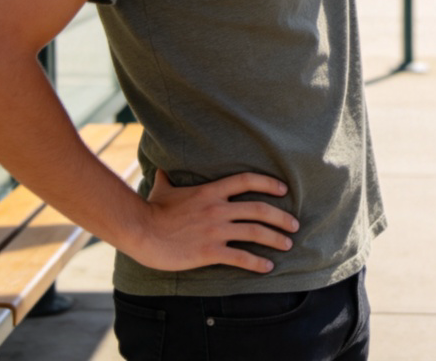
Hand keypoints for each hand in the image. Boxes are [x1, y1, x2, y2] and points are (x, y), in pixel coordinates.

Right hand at [127, 170, 298, 273]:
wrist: (140, 231)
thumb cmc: (151, 210)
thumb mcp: (163, 188)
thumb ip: (168, 178)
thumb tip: (161, 169)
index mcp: (210, 191)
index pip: (246, 180)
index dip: (268, 183)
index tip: (284, 190)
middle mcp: (217, 208)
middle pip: (258, 209)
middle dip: (280, 217)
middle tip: (294, 224)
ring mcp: (215, 230)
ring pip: (254, 232)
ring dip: (275, 238)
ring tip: (287, 244)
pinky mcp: (209, 251)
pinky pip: (239, 257)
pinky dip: (257, 262)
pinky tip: (267, 267)